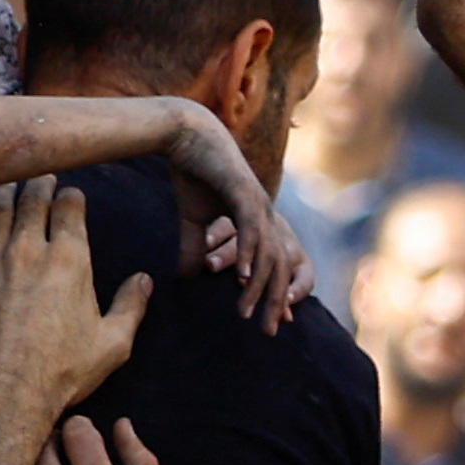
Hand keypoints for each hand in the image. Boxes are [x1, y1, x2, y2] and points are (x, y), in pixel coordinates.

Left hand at [0, 179, 150, 420]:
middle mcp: (30, 252)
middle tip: (39, 176)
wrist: (10, 394)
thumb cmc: (65, 372)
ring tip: (3, 180)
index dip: (70, 195)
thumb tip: (143, 280)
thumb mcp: (113, 343)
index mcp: (70, 261)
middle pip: (33, 202)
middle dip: (38, 184)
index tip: (70, 192)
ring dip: (0, 191)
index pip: (70, 209)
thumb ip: (130, 306)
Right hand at [159, 101, 310, 331]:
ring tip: (247, 311)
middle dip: (275, 300)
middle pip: (279, 266)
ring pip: (267, 253)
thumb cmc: (193, 173)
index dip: (276, 292)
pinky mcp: (243, 191)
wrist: (187, 134)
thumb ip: (193, 249)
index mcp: (258, 221)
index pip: (274, 264)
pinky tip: (242, 277)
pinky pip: (251, 230)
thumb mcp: (192, 221)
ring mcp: (258, 203)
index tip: (274, 320)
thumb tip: (185, 277)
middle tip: (269, 330)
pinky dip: (249, 255)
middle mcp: (265, 214)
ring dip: (259, 285)